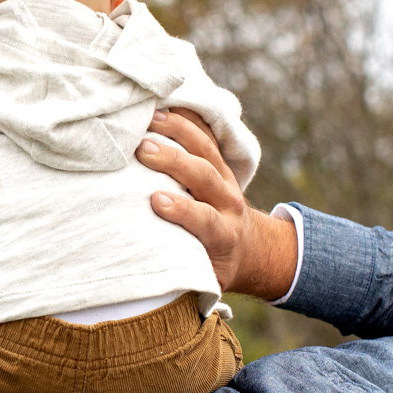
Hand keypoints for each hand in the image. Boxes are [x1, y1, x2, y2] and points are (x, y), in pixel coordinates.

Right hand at [135, 109, 296, 300]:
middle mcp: (229, 203)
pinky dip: (185, 118)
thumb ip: (182, 276)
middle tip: (142, 149)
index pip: (206, 220)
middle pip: (206, 174)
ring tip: (148, 117)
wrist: (249, 247)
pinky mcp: (221, 162)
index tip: (156, 201)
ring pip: (207, 147)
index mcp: (225, 235)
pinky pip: (206, 134)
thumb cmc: (213, 266)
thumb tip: (144, 288)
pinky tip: (161, 104)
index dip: (184, 210)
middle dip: (175, 160)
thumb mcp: (203, 279)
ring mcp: (226, 178)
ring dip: (178, 131)